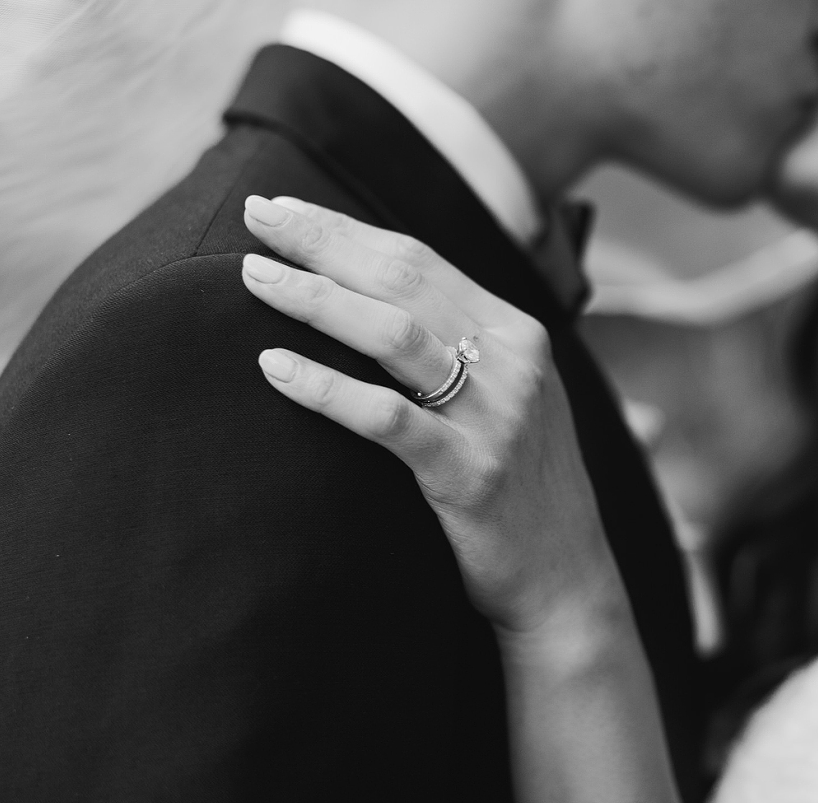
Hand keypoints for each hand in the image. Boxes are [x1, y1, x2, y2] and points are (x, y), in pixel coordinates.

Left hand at [239, 195, 621, 634]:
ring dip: (317, 299)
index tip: (282, 210)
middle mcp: (513, 362)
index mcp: (517, 332)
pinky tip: (274, 369)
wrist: (564, 576)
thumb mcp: (506, 396)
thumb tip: (371, 295)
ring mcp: (496, 416)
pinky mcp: (470, 473)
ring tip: (253, 279)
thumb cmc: (517, 484)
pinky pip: (387, 419)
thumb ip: (459, 345)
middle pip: (403, 280)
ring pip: (393, 335)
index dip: (345, 230)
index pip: (420, 259)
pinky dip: (326, 388)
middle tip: (256, 217)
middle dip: (322, 242)